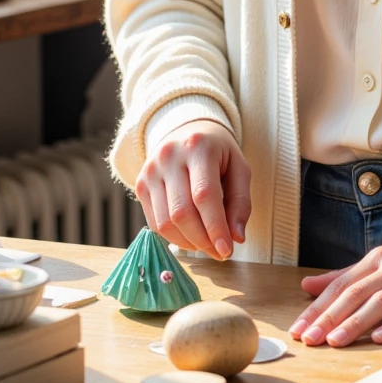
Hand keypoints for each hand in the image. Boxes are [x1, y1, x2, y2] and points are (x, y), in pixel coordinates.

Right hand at [135, 120, 250, 259]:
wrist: (186, 130)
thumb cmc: (218, 152)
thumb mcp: (239, 167)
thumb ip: (241, 202)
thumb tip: (236, 238)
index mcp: (198, 147)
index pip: (204, 194)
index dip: (215, 227)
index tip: (227, 250)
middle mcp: (169, 156)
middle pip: (182, 212)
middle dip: (202, 240)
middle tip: (219, 252)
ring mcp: (150, 170)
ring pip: (165, 222)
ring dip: (188, 243)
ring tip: (206, 245)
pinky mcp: (140, 184)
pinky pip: (154, 223)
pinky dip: (173, 237)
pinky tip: (190, 236)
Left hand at [289, 230, 381, 346]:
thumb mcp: (375, 261)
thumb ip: (342, 276)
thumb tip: (306, 286)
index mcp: (374, 259)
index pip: (339, 285)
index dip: (318, 307)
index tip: (299, 328)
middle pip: (355, 293)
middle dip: (330, 318)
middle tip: (310, 339)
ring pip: (379, 302)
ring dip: (356, 323)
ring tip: (335, 341)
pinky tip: (379, 338)